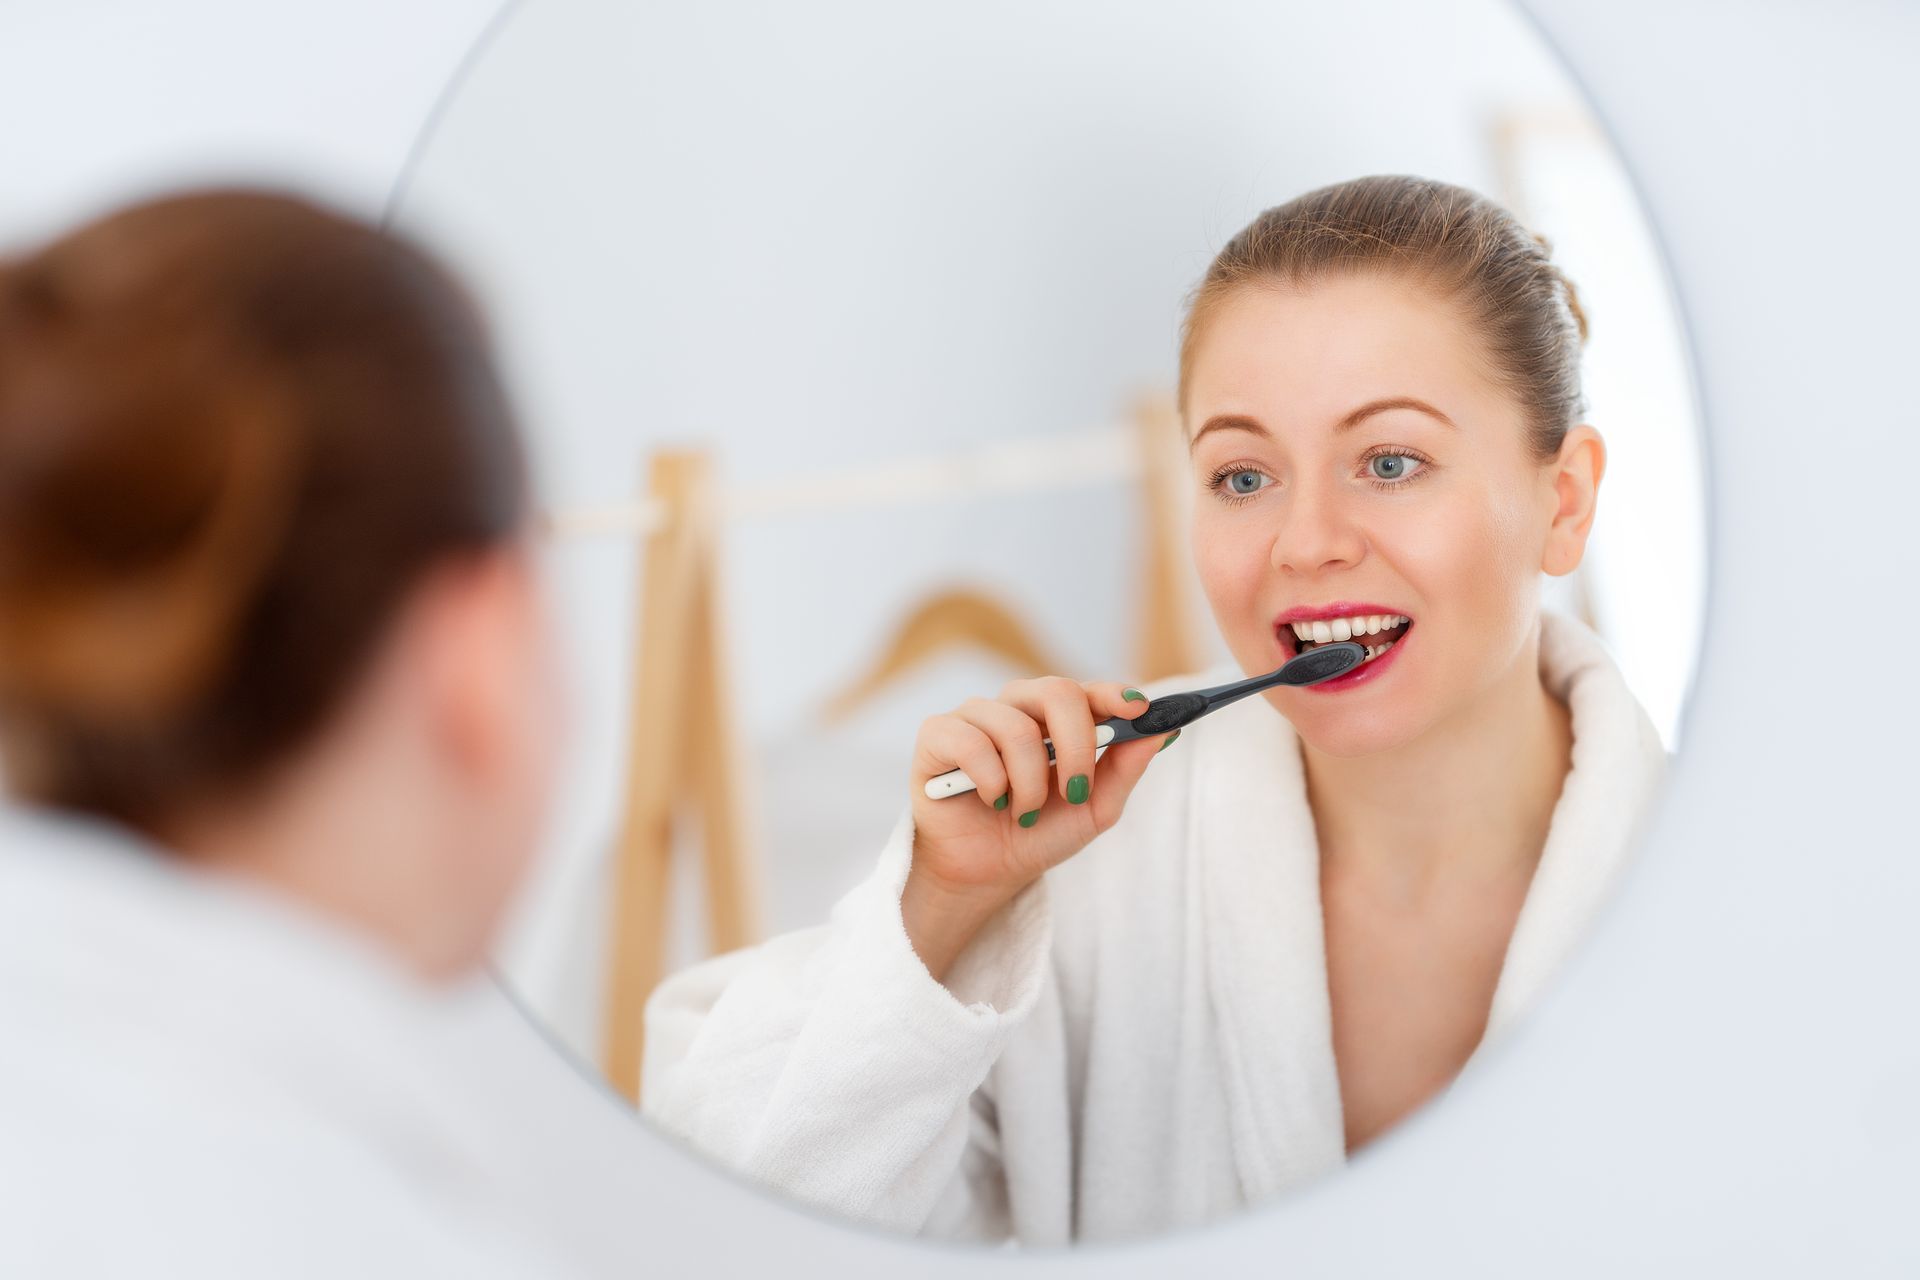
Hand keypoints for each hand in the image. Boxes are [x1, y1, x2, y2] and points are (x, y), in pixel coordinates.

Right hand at [901, 676, 1172, 978]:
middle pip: (1056, 691)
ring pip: (1016, 727)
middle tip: (1074, 791)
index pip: (1086, 689)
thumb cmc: (1039, 833)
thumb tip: (1165, 730)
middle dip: (1076, 745)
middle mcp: (1016, 707)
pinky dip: (990, 780)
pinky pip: (971, 741)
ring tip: (1024, 812)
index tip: (1138, 711)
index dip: (1113, 694)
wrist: (985, 872)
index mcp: (1055, 718)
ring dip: (1030, 783)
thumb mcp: (1094, 809)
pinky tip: (991, 800)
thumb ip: (1126, 768)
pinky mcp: (938, 735)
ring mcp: (975, 717)